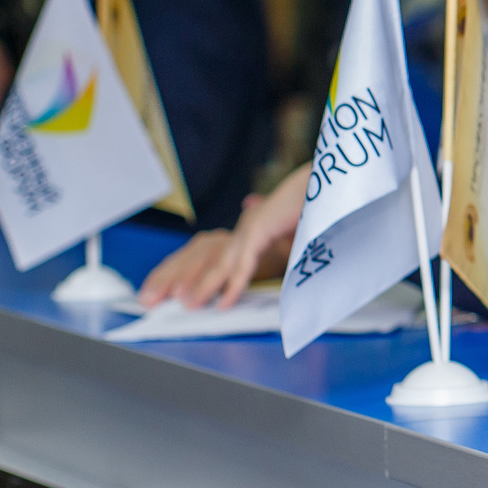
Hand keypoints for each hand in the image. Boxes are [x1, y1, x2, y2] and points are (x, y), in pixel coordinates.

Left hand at [139, 171, 305, 307]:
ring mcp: (252, 226)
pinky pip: (246, 261)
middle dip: (177, 279)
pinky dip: (234, 282)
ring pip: (220, 262)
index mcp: (249, 229)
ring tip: (187, 305)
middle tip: (152, 301)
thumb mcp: (294, 236)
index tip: (164, 294)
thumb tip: (258, 225)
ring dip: (203, 285)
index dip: (181, 273)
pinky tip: (224, 302)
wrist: (334, 182)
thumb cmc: (318, 207)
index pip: (205, 253)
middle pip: (202, 256)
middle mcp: (245, 226)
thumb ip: (277, 244)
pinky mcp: (263, 228)